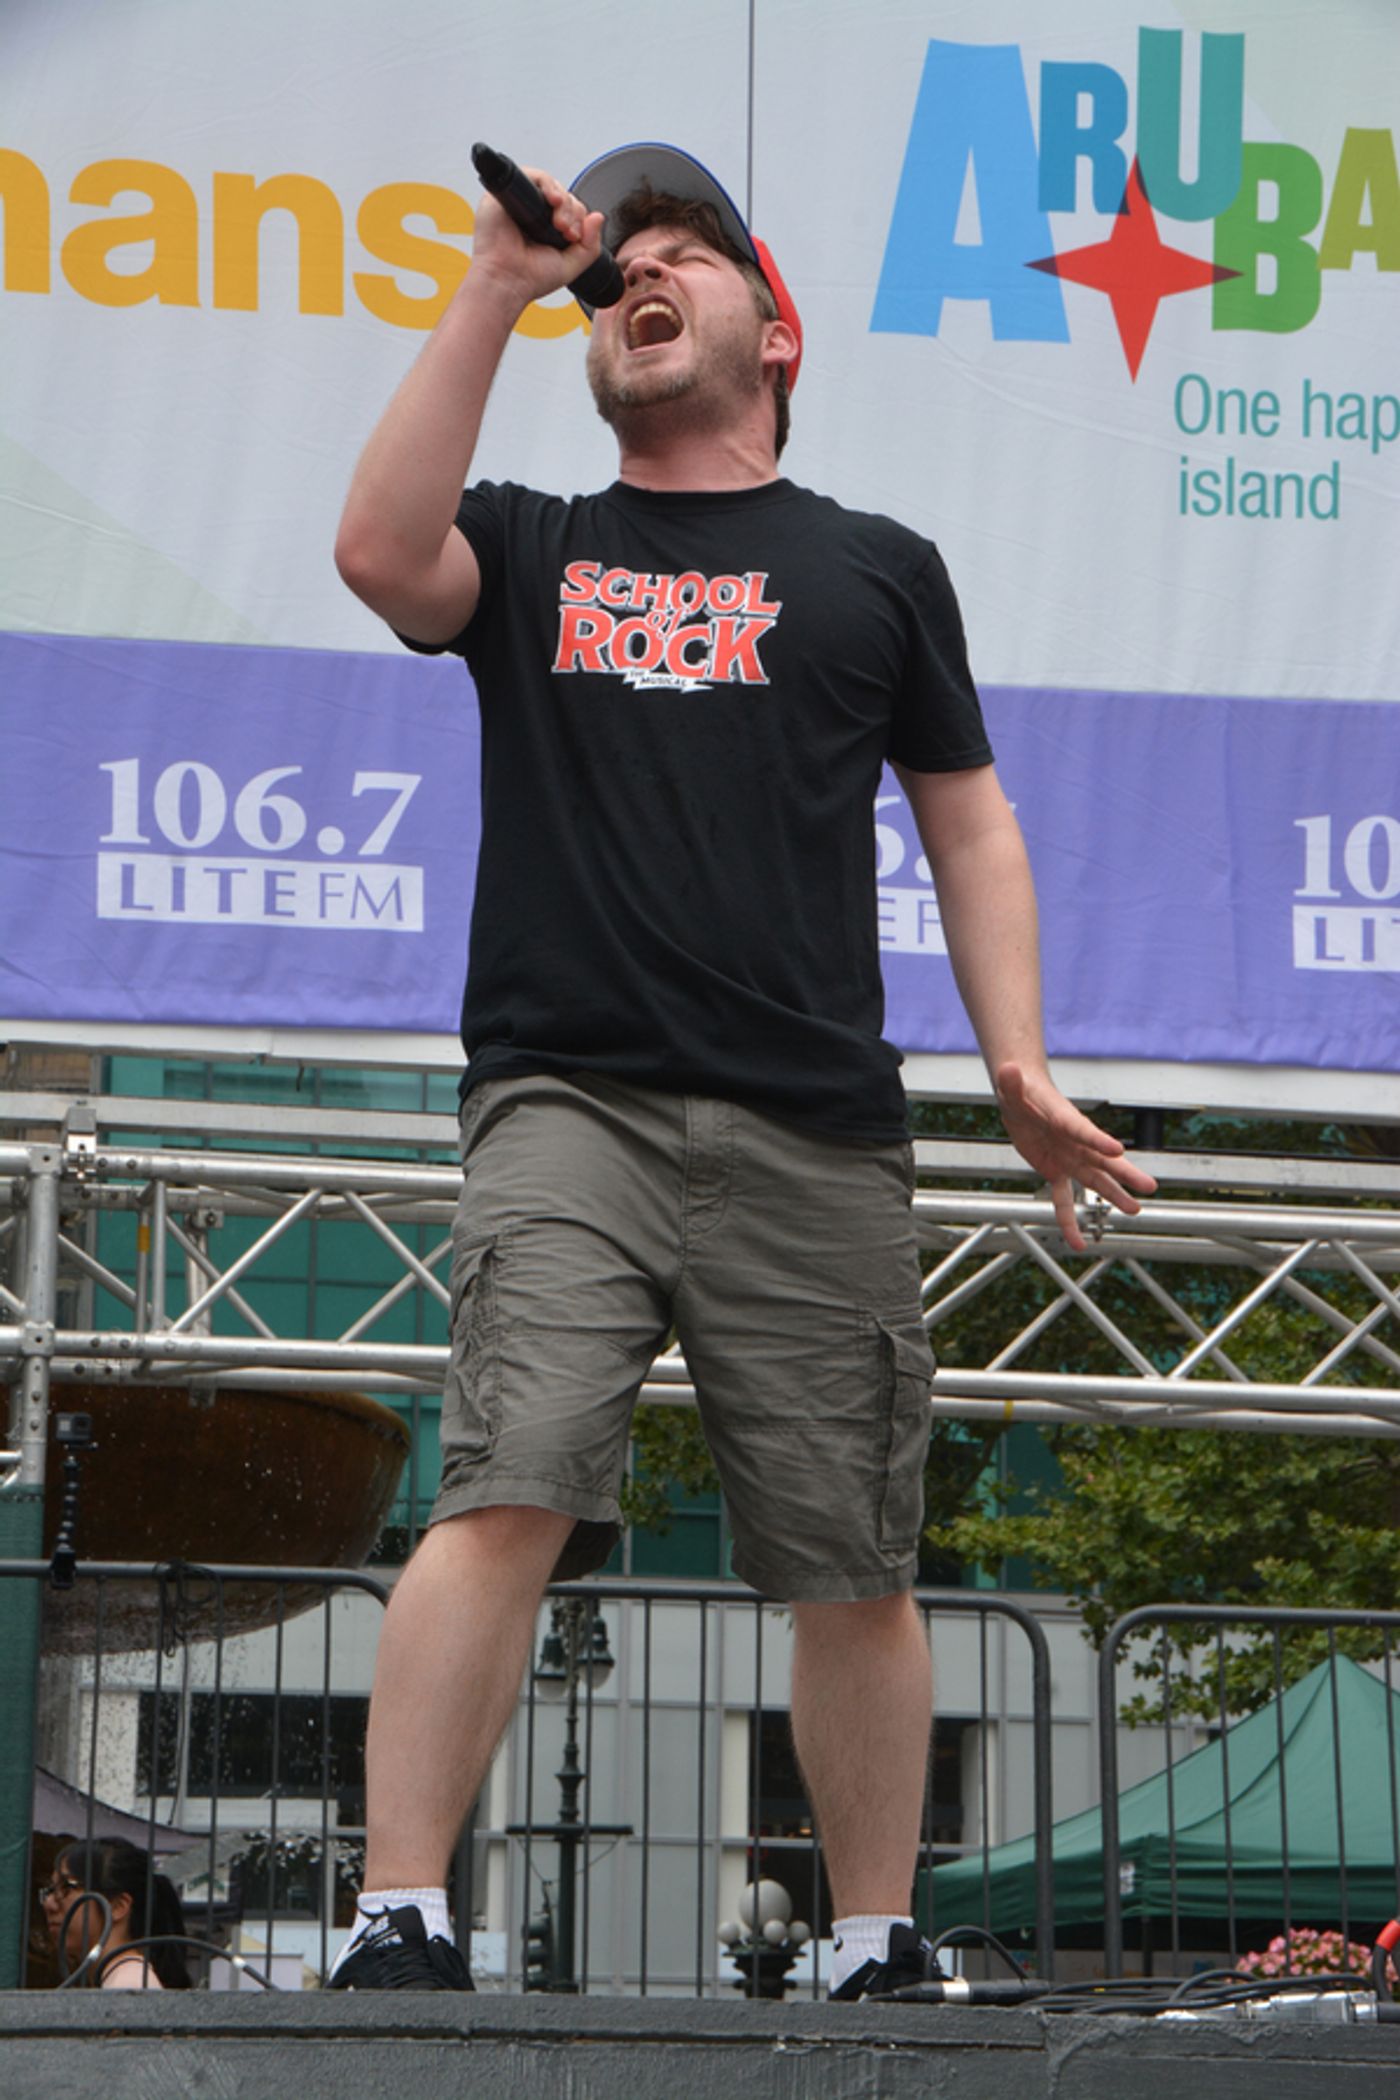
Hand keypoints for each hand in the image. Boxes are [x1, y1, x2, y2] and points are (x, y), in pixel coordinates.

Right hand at [470, 165, 604, 305]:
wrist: (507, 282)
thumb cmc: (530, 277)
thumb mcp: (571, 264)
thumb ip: (590, 245)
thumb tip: (598, 217)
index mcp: (547, 227)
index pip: (570, 208)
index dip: (578, 218)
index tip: (574, 237)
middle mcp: (533, 212)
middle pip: (562, 195)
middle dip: (572, 211)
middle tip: (567, 232)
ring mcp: (519, 202)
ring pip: (549, 184)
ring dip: (562, 200)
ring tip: (560, 222)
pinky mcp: (506, 194)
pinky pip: (531, 175)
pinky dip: (547, 184)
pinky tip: (553, 200)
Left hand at [993, 1063, 1157, 1252]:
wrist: (1022, 1101)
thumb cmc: (1022, 1092)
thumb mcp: (1013, 1087)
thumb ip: (1012, 1082)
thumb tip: (1007, 1068)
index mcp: (1067, 1121)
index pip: (1083, 1131)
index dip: (1098, 1140)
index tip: (1117, 1149)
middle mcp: (1075, 1143)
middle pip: (1103, 1160)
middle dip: (1125, 1173)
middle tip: (1148, 1185)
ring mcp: (1069, 1159)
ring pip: (1095, 1181)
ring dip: (1114, 1196)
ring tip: (1135, 1210)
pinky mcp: (1056, 1172)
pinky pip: (1064, 1200)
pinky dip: (1069, 1222)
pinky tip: (1078, 1242)